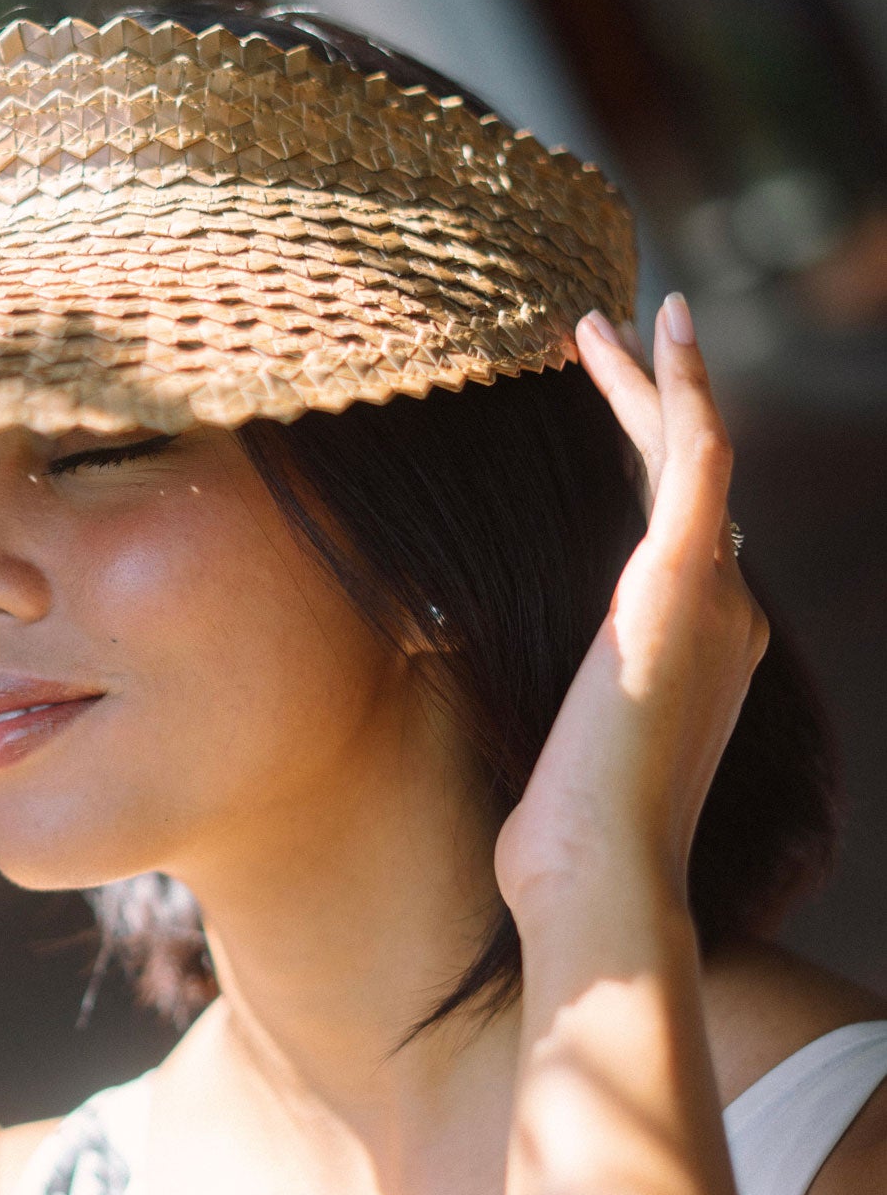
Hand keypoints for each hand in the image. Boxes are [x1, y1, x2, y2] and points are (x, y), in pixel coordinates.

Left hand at [494, 294, 770, 916]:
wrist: (599, 874)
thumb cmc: (565, 836)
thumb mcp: (563, 748)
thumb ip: (558, 697)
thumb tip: (472, 668)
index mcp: (696, 648)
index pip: (674, 526)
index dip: (640, 461)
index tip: (597, 409)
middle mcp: (723, 611)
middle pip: (684, 477)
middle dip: (641, 401)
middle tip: (590, 336)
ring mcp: (715, 593)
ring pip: (693, 450)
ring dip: (650, 378)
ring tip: (593, 321)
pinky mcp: (688, 578)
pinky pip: (701, 455)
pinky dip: (687, 385)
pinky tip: (661, 327)